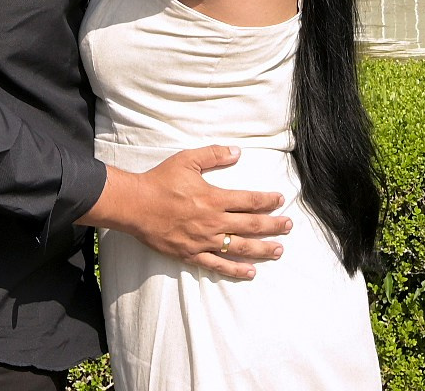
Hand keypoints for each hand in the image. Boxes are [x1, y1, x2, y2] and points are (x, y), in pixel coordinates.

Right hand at [81, 146, 291, 280]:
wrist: (135, 205)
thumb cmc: (160, 181)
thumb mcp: (187, 160)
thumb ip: (214, 155)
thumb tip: (237, 152)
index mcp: (213, 198)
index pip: (248, 200)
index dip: (267, 201)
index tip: (281, 200)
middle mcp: (212, 221)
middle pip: (251, 225)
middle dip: (273, 225)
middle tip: (289, 226)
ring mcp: (203, 240)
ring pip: (239, 247)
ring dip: (262, 249)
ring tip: (278, 250)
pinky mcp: (192, 254)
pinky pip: (218, 265)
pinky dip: (236, 269)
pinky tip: (250, 272)